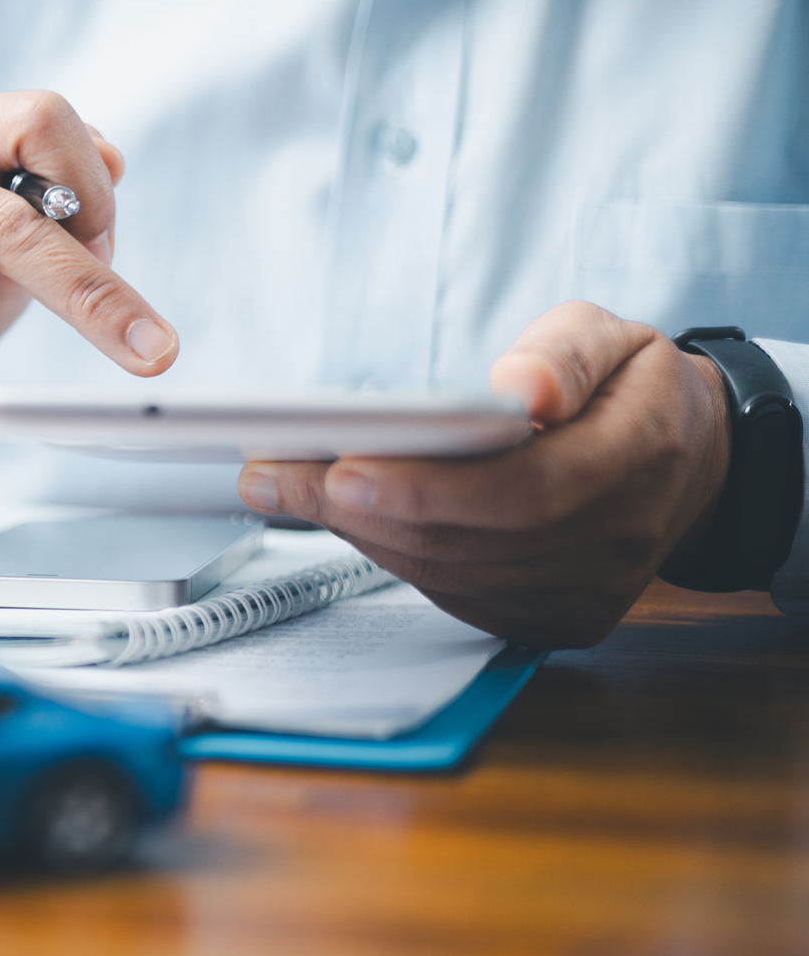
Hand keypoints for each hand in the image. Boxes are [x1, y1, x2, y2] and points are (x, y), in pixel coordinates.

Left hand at [238, 302, 733, 646]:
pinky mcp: (549, 619)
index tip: (341, 469)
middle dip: (355, 508)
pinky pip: (451, 593)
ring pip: (447, 574)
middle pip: (465, 542)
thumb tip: (522, 388)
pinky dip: (388, 552)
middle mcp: (613, 544)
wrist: (686, 461)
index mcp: (637, 462)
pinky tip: (339, 514)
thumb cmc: (633, 390)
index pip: (519, 495)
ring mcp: (580, 594)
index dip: (425, 490)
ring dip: (356, 532)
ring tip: (283, 486)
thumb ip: (565, 354)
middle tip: (270, 473)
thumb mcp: (614, 336)